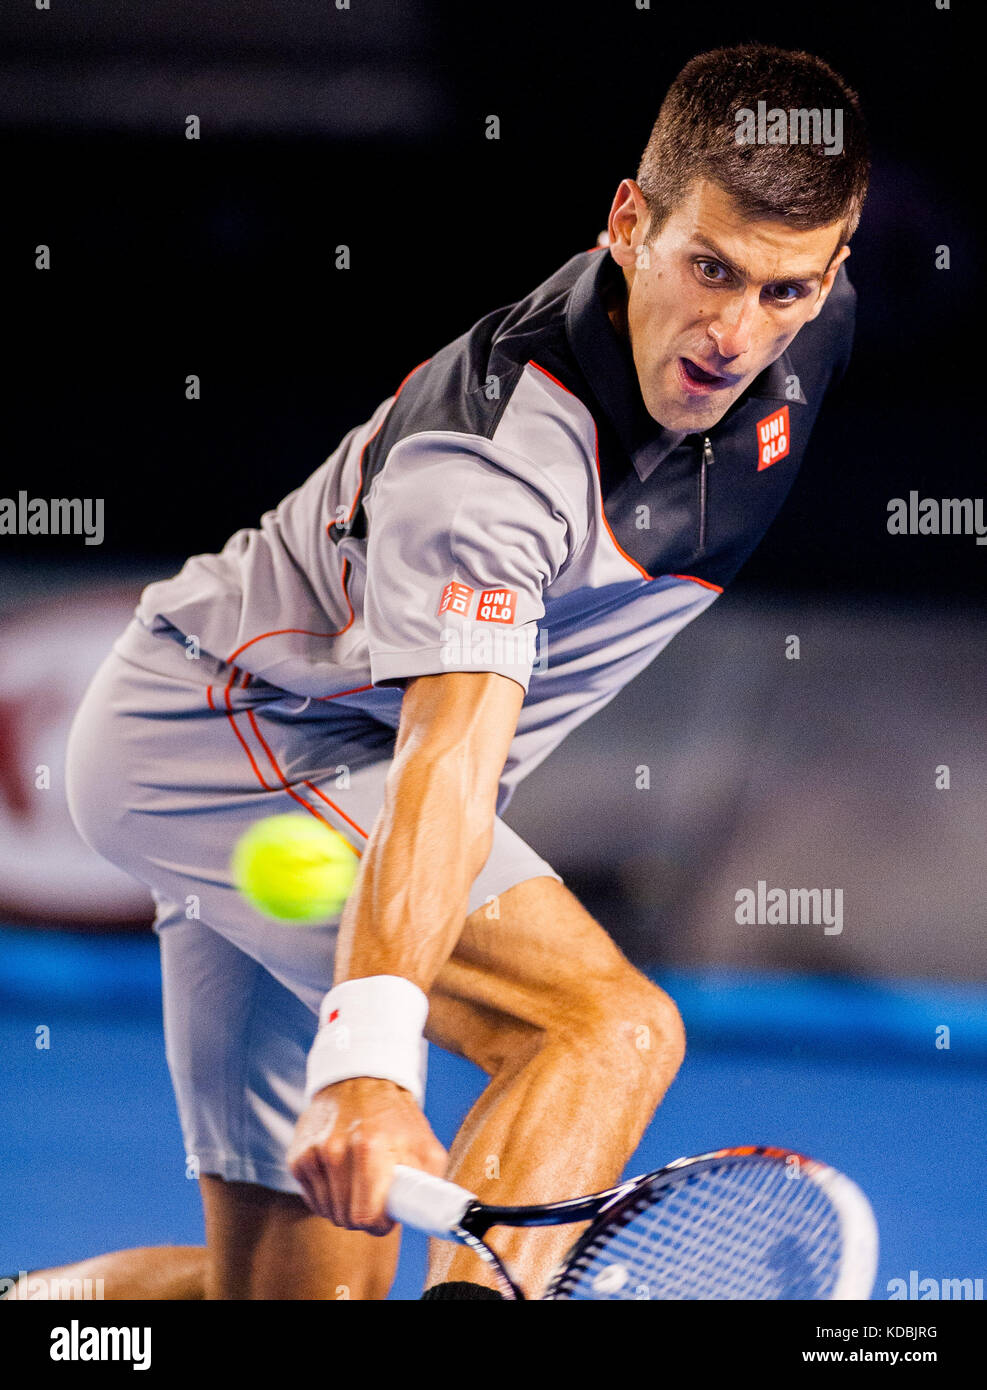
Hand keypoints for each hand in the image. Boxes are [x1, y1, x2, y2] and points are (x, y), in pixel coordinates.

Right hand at [287, 1076, 447, 1233]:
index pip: (367, 1217)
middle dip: (363, 1215)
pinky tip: (340, 1176)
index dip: (380, 1223)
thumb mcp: (423, 1144)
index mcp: (372, 1148)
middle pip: (346, 1219)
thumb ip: (427, 1184)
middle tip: (374, 1196)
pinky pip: (313, 1200)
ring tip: (358, 1182)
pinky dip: (327, 1196)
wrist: (359, 1081)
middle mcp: (337, 1151)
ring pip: (328, 1212)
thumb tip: (426, 1215)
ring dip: (344, 1206)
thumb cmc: (395, 1117)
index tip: (386, 1215)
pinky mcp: (298, 1156)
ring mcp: (314, 1153)